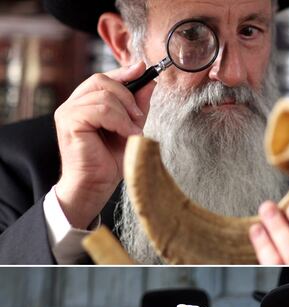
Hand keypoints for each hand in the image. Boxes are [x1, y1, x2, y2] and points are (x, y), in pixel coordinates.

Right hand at [53, 62, 154, 229]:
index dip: (124, 73)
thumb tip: (150, 81)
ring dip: (125, 113)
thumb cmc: (109, 161)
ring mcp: (68, 111)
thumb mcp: (131, 127)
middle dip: (127, 95)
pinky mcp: (69, 122)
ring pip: (104, 96)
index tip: (144, 69)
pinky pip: (100, 110)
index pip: (103, 78)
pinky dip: (119, 121)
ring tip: (131, 132)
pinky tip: (125, 134)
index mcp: (85, 103)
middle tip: (138, 117)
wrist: (95, 185)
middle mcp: (73, 104)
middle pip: (101, 80)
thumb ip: (138, 105)